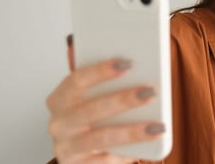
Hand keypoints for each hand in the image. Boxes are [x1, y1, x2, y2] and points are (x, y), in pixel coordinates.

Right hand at [46, 35, 163, 162]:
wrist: (86, 159)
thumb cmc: (92, 123)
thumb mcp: (94, 100)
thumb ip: (103, 81)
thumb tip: (124, 60)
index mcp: (60, 99)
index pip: (76, 80)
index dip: (101, 71)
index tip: (127, 63)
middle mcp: (58, 123)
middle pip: (90, 109)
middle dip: (122, 100)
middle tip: (149, 92)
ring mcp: (65, 147)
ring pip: (100, 137)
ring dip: (131, 131)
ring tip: (157, 126)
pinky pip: (106, 160)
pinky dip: (128, 153)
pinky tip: (147, 147)